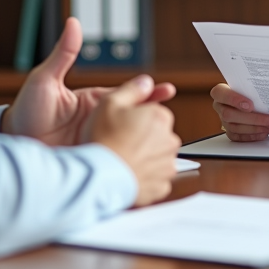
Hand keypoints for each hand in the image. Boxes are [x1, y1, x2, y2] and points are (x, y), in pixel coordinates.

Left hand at [2, 17, 175, 145]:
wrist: (11, 142)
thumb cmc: (26, 110)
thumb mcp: (45, 79)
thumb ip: (63, 54)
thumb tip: (74, 23)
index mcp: (94, 102)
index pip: (127, 95)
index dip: (148, 92)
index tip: (166, 89)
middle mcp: (99, 122)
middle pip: (133, 119)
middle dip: (154, 118)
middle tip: (169, 116)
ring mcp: (96, 141)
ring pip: (127, 140)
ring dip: (143, 140)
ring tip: (161, 140)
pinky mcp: (90, 161)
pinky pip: (112, 160)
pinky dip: (126, 160)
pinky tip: (139, 162)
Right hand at [84, 74, 181, 206]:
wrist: (98, 177)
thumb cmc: (103, 139)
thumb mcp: (110, 102)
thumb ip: (133, 89)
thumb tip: (146, 81)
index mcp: (161, 117)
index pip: (153, 113)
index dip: (134, 119)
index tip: (121, 126)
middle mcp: (170, 141)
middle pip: (157, 135)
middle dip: (142, 138)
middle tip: (119, 143)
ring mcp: (167, 166)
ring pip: (156, 158)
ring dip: (144, 159)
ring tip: (122, 160)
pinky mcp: (160, 187)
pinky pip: (154, 179)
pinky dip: (143, 178)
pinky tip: (127, 174)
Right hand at [210, 83, 268, 141]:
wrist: (243, 97)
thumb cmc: (246, 89)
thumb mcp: (248, 84)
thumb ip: (253, 87)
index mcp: (220, 92)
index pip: (222, 94)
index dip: (234, 100)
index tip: (250, 104)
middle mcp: (220, 106)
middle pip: (230, 115)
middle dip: (254, 119)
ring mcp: (223, 120)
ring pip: (235, 128)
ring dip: (256, 129)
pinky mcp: (229, 131)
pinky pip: (238, 137)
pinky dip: (252, 136)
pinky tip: (264, 133)